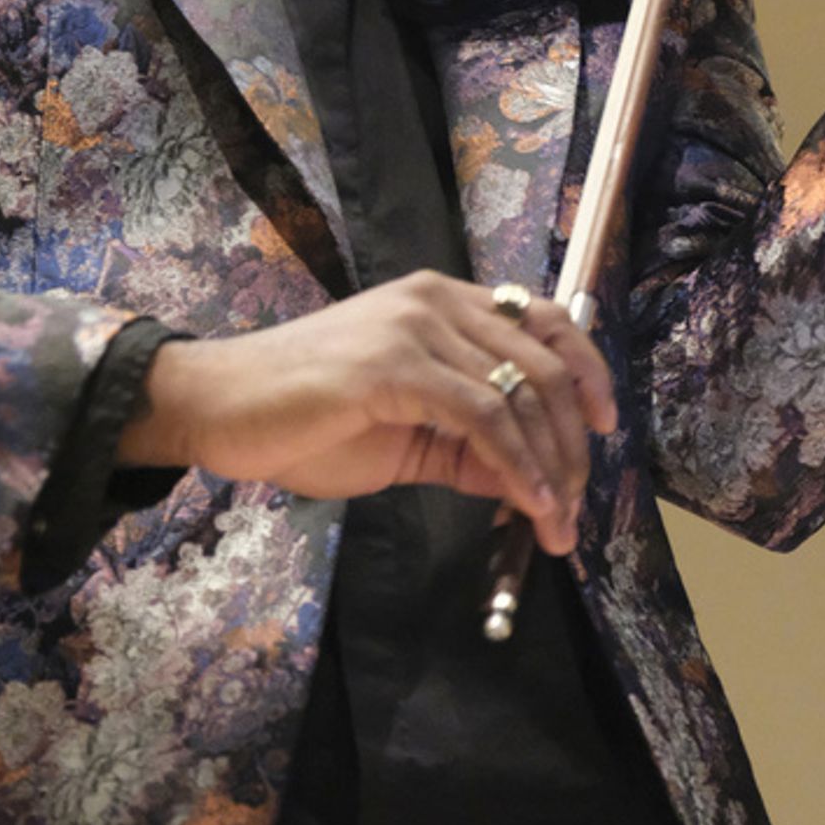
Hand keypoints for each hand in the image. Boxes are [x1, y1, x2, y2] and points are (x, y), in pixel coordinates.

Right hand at [115, 270, 617, 555]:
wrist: (220, 407)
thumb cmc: (303, 418)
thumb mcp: (403, 432)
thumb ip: (464, 444)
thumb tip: (529, 478)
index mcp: (441, 301)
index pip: (544, 320)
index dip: (586, 370)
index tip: (604, 427)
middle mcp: (437, 300)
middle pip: (544, 363)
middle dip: (574, 443)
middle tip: (575, 508)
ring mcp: (416, 327)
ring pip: (522, 392)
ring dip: (553, 466)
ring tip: (556, 523)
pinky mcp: (396, 366)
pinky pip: (483, 419)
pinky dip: (518, 467)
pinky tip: (528, 506)